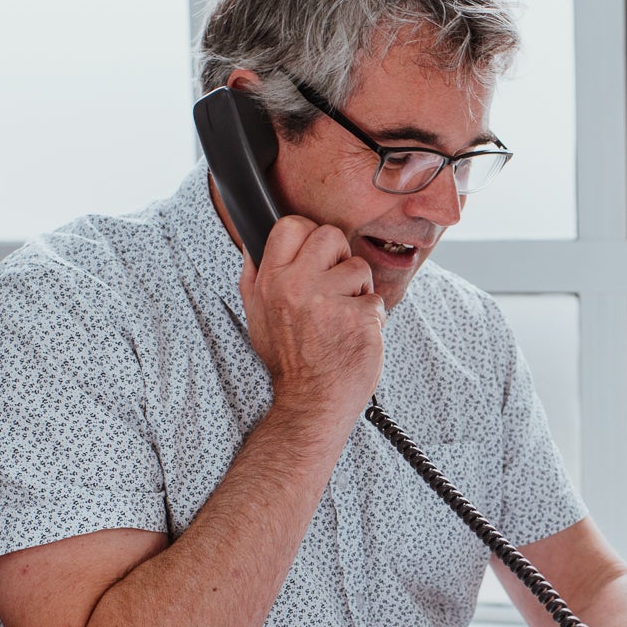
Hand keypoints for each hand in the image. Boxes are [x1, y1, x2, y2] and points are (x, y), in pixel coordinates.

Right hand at [239, 213, 386, 436]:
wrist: (312, 400)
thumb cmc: (289, 361)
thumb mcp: (256, 318)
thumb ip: (254, 280)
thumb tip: (251, 247)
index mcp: (271, 281)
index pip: (291, 226)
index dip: (310, 234)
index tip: (318, 253)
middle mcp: (297, 286)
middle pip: (330, 236)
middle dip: (339, 257)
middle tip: (337, 283)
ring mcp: (329, 301)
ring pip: (359, 267)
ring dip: (358, 290)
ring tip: (344, 316)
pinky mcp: (358, 317)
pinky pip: (376, 300)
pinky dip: (372, 317)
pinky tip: (355, 335)